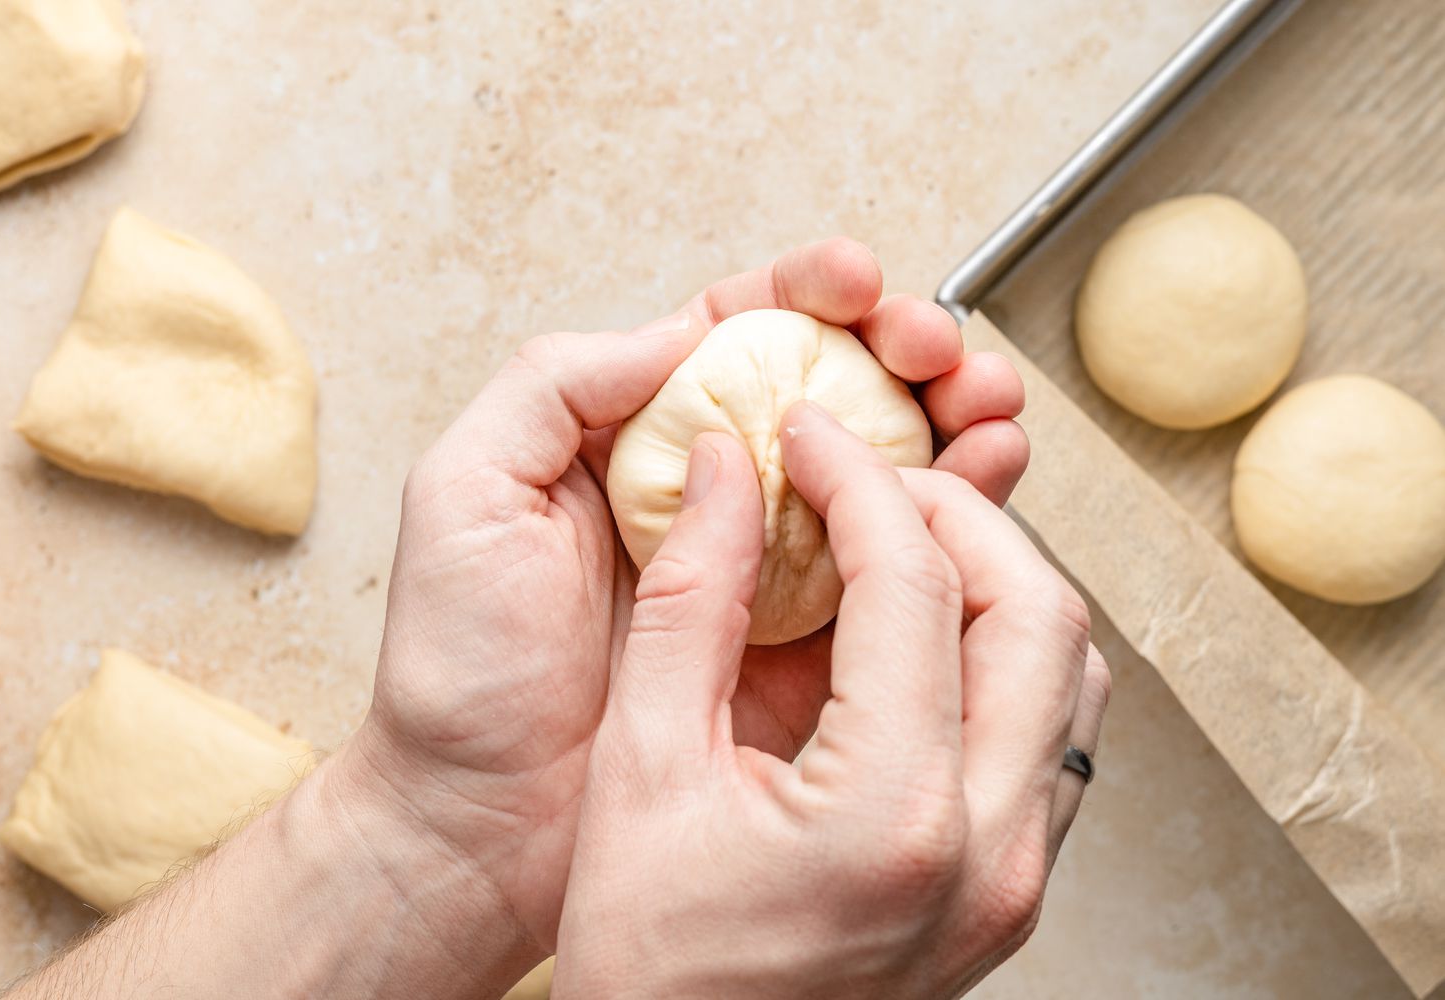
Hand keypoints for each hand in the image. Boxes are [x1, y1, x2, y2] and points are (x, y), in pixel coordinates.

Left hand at [341, 238, 1030, 971]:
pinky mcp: (803, 648)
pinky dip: (948, 522)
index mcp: (629, 442)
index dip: (804, 296)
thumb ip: (553, 387)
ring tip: (987, 404)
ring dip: (944, 421)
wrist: (482, 829)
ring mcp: (761, 572)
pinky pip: (889, 571)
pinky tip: (983, 484)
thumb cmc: (457, 673)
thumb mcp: (464, 495)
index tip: (854, 284)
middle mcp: (706, 496)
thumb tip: (678, 328)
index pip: (733, 338)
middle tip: (939, 349)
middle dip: (898, 352)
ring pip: (875, 472)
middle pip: (826, 394)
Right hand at [553, 403, 1108, 997]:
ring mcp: (1016, 879)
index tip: (810, 437)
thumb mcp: (639, 769)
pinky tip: (924, 642)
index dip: (858, 479)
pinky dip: (1006, 657)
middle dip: (953, 513)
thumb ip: (687, 604)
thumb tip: (722, 473)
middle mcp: (988, 850)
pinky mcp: (1012, 893)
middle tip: (869, 478)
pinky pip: (1054, 736)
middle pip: (1035, 609)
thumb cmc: (648, 963)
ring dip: (996, 581)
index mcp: (891, 813)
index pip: (915, 583)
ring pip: (1069, 672)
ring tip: (901, 548)